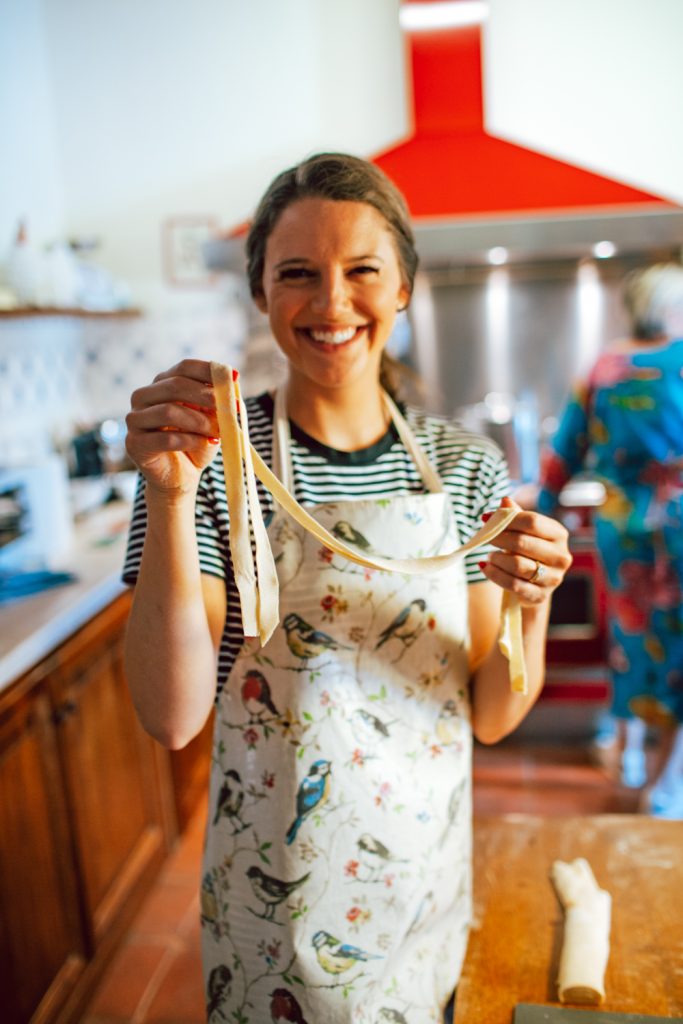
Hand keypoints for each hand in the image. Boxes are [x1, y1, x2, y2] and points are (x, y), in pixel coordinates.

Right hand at [125, 359, 220, 497]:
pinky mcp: (134, 443)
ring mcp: (135, 419)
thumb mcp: (210, 419)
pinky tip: (205, 444)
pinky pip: (165, 439)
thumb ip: (216, 402)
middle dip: (207, 396)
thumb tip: (231, 383)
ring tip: (218, 433)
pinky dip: (191, 441)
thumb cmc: (195, 444)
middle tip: (230, 408)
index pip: (184, 367)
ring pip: (169, 411)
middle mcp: (143, 396)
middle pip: (176, 385)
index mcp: (162, 383)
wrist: (180, 478)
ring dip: (200, 422)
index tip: (234, 378)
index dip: (210, 370)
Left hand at [479, 496, 571, 605]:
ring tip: (489, 556)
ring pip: (517, 565)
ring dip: (497, 559)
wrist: (536, 585)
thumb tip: (505, 501)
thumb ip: (516, 516)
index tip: (487, 518)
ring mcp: (553, 578)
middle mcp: (561, 556)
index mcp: (559, 535)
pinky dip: (495, 575)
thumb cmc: (529, 551)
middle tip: (486, 538)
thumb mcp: (525, 532)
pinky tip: (485, 568)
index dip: (507, 519)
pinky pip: (513, 585)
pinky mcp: (540, 596)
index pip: (532, 521)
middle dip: (499, 539)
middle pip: (523, 543)